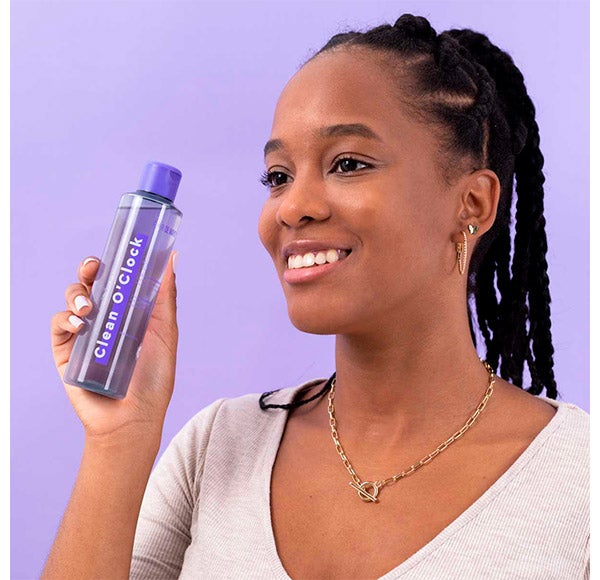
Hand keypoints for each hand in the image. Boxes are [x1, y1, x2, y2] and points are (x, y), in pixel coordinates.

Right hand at [50, 252, 178, 442]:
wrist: (133, 418)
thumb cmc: (154, 379)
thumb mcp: (165, 333)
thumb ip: (164, 297)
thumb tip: (171, 258)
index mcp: (129, 312)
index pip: (118, 279)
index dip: (115, 262)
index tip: (119, 249)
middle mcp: (105, 319)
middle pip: (91, 283)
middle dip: (89, 269)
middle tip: (95, 267)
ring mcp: (84, 334)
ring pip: (72, 299)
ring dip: (77, 295)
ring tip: (89, 308)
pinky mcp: (66, 352)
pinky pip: (58, 325)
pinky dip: (66, 320)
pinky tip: (81, 326)